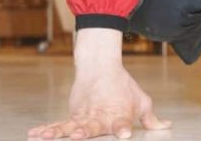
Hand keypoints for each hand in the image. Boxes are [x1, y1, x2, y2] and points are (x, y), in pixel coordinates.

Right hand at [28, 29, 171, 138]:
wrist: (100, 67)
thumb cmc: (122, 86)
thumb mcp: (140, 101)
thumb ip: (150, 118)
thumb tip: (166, 126)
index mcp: (119, 114)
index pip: (122, 122)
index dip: (123, 128)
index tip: (124, 133)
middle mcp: (100, 117)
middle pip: (93, 126)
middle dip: (87, 132)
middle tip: (80, 135)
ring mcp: (84, 116)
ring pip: (70, 126)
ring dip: (60, 133)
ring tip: (49, 137)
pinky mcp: (72, 115)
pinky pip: (57, 124)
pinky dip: (45, 129)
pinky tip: (34, 134)